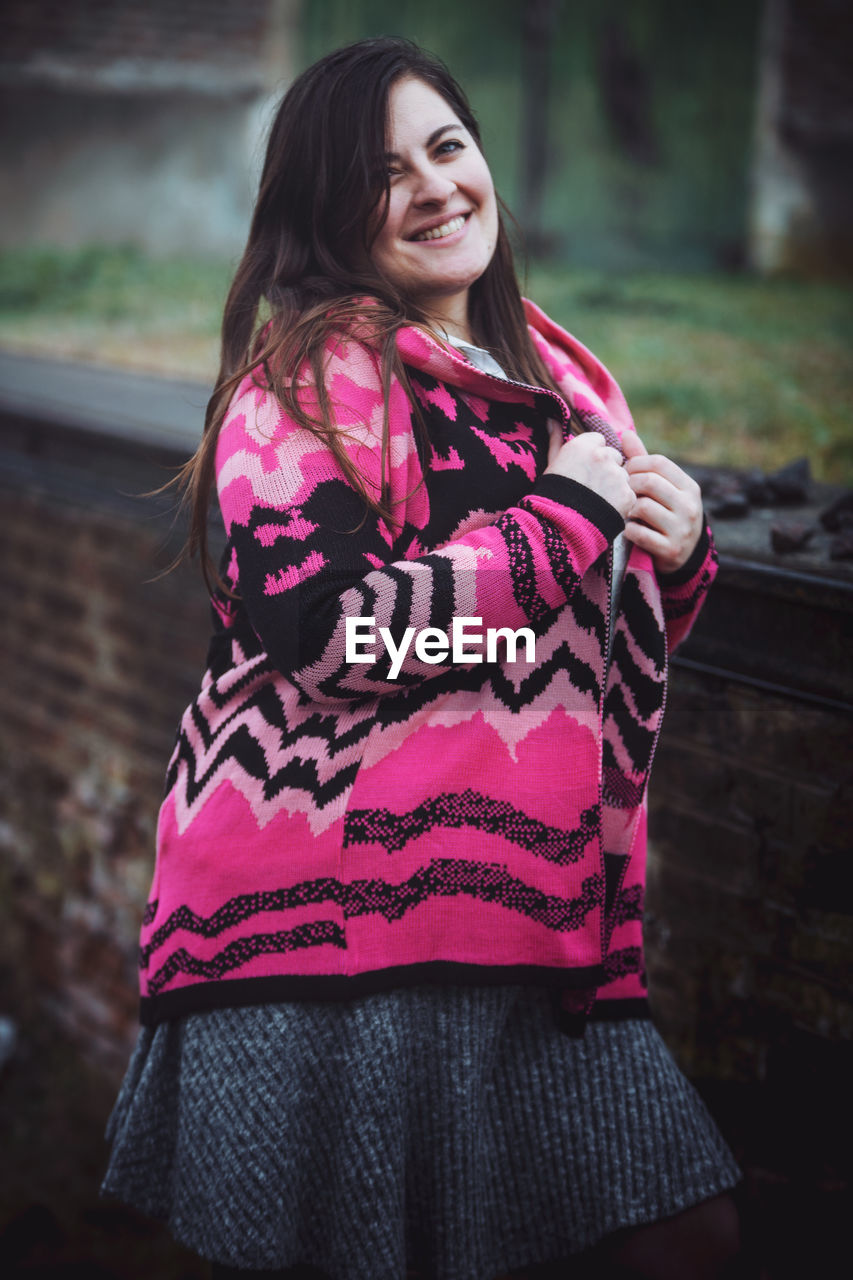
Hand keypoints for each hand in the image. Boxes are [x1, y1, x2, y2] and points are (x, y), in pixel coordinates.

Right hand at [545, 424, 635, 520]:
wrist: (559, 527)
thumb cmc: (551, 495)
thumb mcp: (551, 464)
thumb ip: (555, 440)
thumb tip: (551, 419)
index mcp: (583, 445)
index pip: (598, 441)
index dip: (592, 457)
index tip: (584, 471)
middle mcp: (603, 455)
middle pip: (613, 457)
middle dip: (606, 469)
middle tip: (591, 488)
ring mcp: (617, 475)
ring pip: (623, 476)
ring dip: (615, 486)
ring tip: (597, 502)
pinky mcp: (627, 494)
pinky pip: (629, 494)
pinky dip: (621, 503)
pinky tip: (605, 511)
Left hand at [622, 433, 702, 573]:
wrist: (683, 556)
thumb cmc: (666, 514)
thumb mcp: (663, 489)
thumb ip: (644, 462)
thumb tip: (625, 434)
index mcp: (689, 487)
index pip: (659, 462)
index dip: (636, 464)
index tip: (626, 473)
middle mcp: (690, 506)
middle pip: (649, 482)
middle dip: (629, 485)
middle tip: (623, 493)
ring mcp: (682, 529)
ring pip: (643, 507)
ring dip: (628, 509)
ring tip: (626, 512)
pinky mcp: (671, 550)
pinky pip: (639, 533)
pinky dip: (628, 531)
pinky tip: (628, 530)